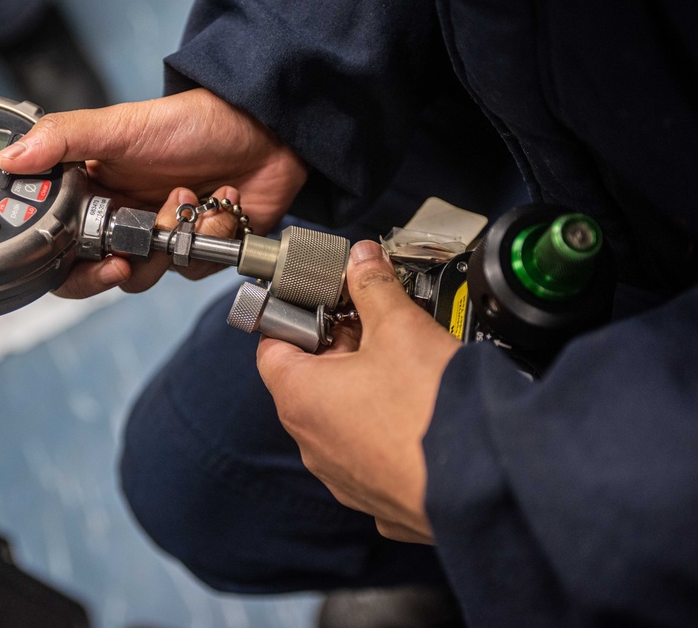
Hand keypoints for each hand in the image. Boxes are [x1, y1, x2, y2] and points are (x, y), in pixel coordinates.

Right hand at [0, 88, 307, 296]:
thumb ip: (64, 140)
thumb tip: (9, 159)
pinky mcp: (199, 248)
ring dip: (177, 240)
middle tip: (141, 250)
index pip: (62, 248)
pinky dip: (212, 240)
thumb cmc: (192, 122)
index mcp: (93, 193)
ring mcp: (161, 237)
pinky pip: (194, 269)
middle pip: (104, 272)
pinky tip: (223, 200)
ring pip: (151, 276)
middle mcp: (123, 220)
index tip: (100, 259)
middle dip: (128, 263)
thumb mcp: (121, 126)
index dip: (71, 266)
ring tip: (193, 196)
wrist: (265, 129)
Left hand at [256, 241, 460, 543]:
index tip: (323, 305)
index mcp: (300, 397)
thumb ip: (374, 286)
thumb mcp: (401, 327)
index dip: (295, 317)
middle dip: (338, 349)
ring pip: (339, 420)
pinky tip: (417, 416)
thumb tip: (363, 260)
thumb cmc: (432, 410)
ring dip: (361, 392)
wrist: (486, 483)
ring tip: (402, 370)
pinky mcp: (375, 499)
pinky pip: (370, 456)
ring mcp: (341, 476)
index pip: (272, 346)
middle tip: (373, 329)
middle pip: (307, 382)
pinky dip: (385, 434)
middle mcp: (311, 443)